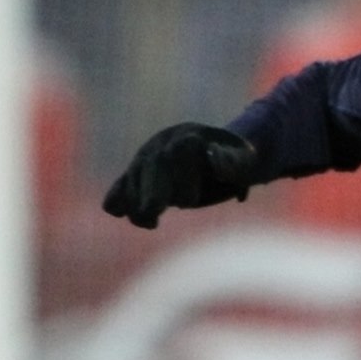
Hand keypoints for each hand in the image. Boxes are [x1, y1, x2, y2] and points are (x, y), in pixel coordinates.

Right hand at [101, 123, 254, 227]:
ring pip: (135, 175)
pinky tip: (115, 211)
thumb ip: (233, 162)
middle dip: (149, 192)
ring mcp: (150, 155)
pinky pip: (124, 180)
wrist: (222, 154)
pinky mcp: (141, 171)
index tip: (186, 204)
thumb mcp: (245, 162)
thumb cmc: (239, 163)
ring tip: (148, 223)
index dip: (180, 178)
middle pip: (152, 165)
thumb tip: (212, 157)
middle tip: (151, 218)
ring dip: (135, 201)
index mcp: (192, 137)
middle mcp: (165, 142)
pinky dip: (118, 194)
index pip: (179, 153)